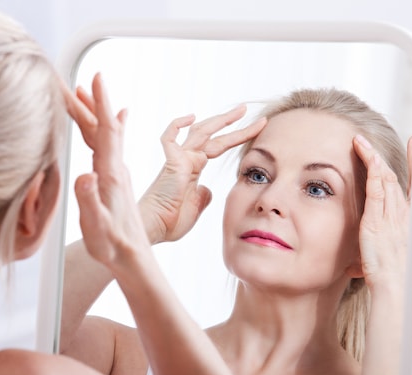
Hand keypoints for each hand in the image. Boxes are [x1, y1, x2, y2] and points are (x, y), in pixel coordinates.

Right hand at [72, 74, 148, 268]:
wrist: (131, 258)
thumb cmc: (112, 245)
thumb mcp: (96, 226)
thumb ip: (90, 201)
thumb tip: (85, 176)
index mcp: (112, 175)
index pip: (107, 132)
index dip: (101, 104)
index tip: (99, 78)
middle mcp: (117, 169)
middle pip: (104, 127)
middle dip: (91, 101)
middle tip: (77, 78)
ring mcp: (117, 173)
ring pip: (106, 134)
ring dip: (95, 111)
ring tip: (84, 90)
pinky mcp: (115, 180)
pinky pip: (111, 145)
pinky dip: (108, 126)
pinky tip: (116, 118)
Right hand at [139, 107, 266, 243]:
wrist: (155, 228)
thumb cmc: (171, 221)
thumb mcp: (196, 207)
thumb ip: (203, 196)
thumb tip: (208, 189)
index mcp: (194, 169)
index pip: (219, 146)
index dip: (236, 137)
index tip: (256, 129)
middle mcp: (187, 160)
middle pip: (212, 134)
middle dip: (230, 121)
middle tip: (245, 108)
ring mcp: (179, 159)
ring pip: (201, 132)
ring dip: (221, 120)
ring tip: (240, 110)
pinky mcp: (170, 162)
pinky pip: (170, 138)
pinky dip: (177, 125)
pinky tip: (191, 117)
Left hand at [353, 135, 411, 289]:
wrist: (395, 287)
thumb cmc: (389, 278)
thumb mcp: (380, 261)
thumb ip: (370, 256)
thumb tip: (354, 267)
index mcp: (404, 221)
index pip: (406, 186)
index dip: (409, 164)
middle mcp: (401, 214)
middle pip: (393, 177)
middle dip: (382, 156)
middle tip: (371, 139)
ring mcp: (392, 215)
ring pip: (385, 179)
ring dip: (372, 158)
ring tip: (361, 142)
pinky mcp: (378, 220)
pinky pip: (377, 190)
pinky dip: (374, 171)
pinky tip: (368, 158)